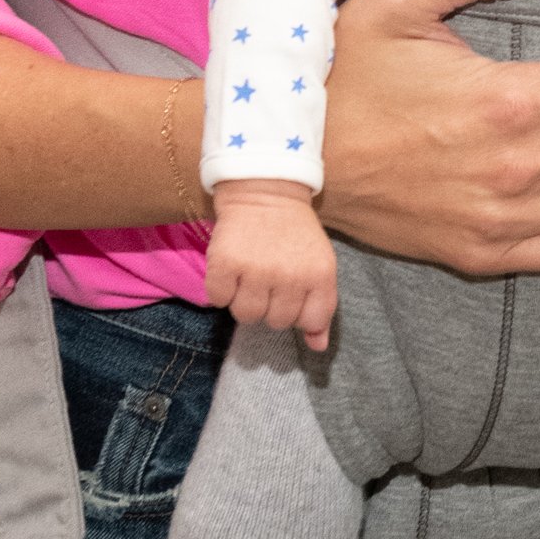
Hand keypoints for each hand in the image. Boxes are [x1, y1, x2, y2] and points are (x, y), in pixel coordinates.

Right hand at [204, 181, 337, 346]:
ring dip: (244, 300)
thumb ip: (321, 308)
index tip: (292, 293)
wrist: (266, 190)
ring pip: (245, 316)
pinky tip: (231, 269)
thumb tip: (317, 348)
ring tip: (249, 276)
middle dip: (270, 305)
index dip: (298, 313)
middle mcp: (289, 276)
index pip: (308, 322)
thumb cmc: (295, 234)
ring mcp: (256, 270)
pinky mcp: (224, 263)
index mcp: (319, 276)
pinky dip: (220, 289)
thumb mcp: (320, 266)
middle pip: (275, 323)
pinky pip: (218, 300)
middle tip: (269, 278)